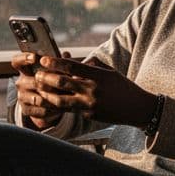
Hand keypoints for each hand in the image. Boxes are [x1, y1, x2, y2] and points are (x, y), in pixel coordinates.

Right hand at [11, 51, 76, 129]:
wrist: (47, 103)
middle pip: (29, 81)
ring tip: (64, 97)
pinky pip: (41, 110)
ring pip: (37, 98)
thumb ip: (59, 62)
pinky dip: (52, 110)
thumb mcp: (55, 71)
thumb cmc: (51, 81)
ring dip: (51, 98)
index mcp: (25, 70)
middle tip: (59, 82)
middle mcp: (21, 83)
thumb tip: (66, 53)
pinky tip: (61, 107)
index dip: (23, 58)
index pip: (17, 61)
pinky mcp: (26, 110)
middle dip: (45, 82)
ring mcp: (22, 97)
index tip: (34, 57)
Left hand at [35, 56, 157, 126]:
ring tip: (41, 90)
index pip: (71, 66)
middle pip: (62, 83)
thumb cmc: (122, 87)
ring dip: (48, 95)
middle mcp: (92, 90)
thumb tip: (76, 61)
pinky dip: (61, 105)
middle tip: (37, 75)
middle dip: (46, 78)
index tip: (44, 60)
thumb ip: (92, 67)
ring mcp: (89, 104)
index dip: (55, 63)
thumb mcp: (109, 72)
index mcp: (97, 75)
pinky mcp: (89, 115)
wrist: (136, 108)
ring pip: (61, 101)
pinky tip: (52, 102)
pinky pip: (71, 110)